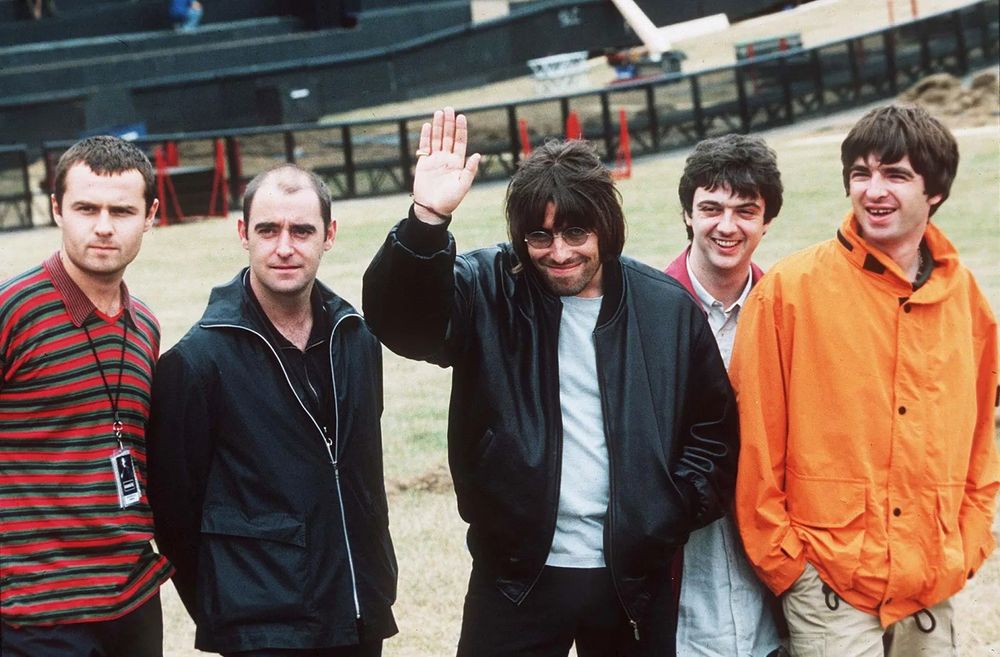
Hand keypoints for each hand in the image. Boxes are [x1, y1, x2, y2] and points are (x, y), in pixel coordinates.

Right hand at [411, 107, 480, 224]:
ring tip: (439, 112)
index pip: (460, 142)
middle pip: (448, 137)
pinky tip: (428, 125)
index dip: (460, 129)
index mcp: (457, 163)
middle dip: (449, 123)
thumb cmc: (450, 200)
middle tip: (449, 109)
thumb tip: (478, 155)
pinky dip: (426, 136)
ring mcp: (434, 160)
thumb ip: (470, 170)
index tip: (461, 117)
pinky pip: (424, 147)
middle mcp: (446, 159)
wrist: (432, 209)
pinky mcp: (423, 163)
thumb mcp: (463, 185)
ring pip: (437, 139)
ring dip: (438, 126)